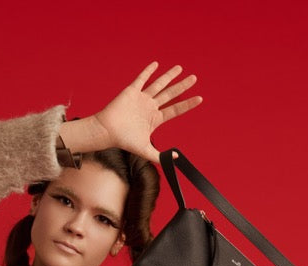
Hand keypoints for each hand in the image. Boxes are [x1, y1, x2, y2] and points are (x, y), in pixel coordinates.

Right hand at [63, 64, 202, 162]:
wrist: (108, 132)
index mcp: (155, 118)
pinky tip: (156, 64)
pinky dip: (148, 71)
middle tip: (194, 78)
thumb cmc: (124, 141)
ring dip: (169, 76)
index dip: (187, 104)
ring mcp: (142, 98)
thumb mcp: (145, 150)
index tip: (199, 99)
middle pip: (170, 94)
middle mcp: (150, 107)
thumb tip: (175, 158)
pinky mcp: (132, 91)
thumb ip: (160, 155)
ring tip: (180, 68)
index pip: (175, 109)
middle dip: (182, 86)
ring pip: (159, 84)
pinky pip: (142, 79)